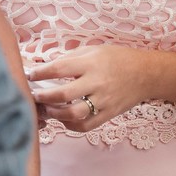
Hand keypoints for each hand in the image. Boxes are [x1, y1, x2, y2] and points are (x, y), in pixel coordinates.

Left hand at [27, 46, 148, 132]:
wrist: (145, 73)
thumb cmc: (117, 58)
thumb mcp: (94, 50)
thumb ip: (70, 58)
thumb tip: (45, 65)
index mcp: (91, 63)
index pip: (59, 68)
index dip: (40, 72)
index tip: (30, 75)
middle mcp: (97, 82)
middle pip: (63, 95)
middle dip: (43, 96)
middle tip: (35, 95)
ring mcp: (103, 100)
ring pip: (73, 114)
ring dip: (55, 113)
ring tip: (47, 108)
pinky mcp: (108, 114)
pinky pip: (86, 126)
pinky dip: (71, 125)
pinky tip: (64, 119)